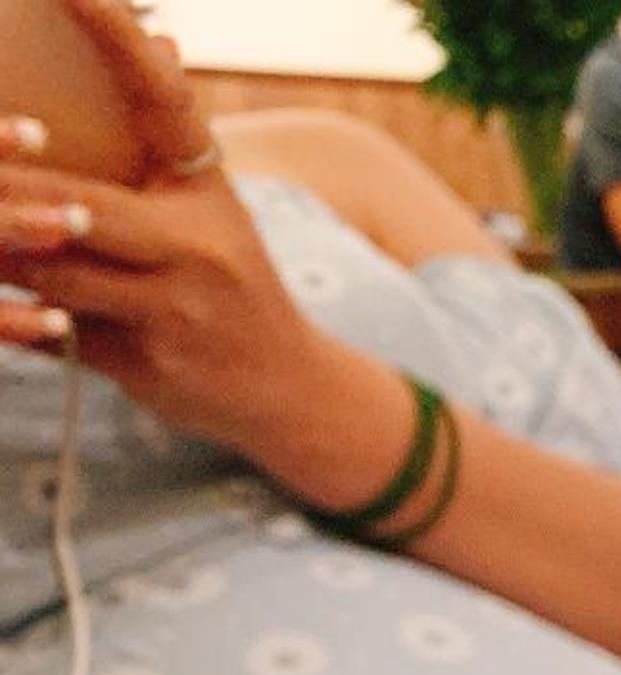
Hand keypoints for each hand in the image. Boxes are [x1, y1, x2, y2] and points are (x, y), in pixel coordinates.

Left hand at [0, 0, 394, 481]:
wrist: (290, 391)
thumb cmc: (231, 284)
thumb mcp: (213, 204)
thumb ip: (169, 133)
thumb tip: (159, 35)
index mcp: (210, 191)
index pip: (162, 100)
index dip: (116, 39)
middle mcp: (200, 249)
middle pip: (77, 204)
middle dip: (8, 189)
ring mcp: (175, 313)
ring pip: (56, 273)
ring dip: (3, 255)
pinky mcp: (148, 365)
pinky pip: (57, 333)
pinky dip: (21, 320)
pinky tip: (5, 311)